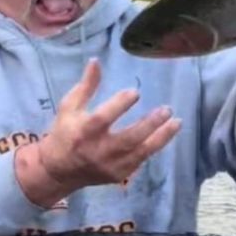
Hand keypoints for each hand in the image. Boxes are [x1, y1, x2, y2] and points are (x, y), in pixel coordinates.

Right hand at [15, 60, 181, 206]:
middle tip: (167, 109)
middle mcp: (98, 150)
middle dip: (150, 124)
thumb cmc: (64, 133)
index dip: (120, 105)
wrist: (59, 170)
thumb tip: (96, 61)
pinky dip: (154, 147)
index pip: (103, 118)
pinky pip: (141, 160)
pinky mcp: (119, 174)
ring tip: (176, 122)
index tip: (135, 92)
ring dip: (161, 137)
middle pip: (128, 138)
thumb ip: (85, 86)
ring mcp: (110, 165)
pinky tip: (165, 134)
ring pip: (141, 152)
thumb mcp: (69, 107)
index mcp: (83, 132)